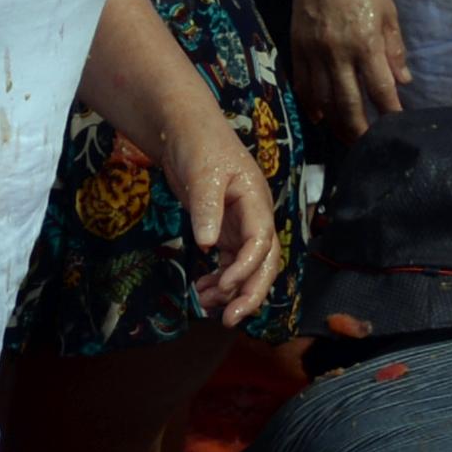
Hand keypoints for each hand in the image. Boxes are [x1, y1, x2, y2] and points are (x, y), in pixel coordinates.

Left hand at [162, 91, 284, 327]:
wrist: (186, 131)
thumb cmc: (199, 144)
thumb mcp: (202, 174)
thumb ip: (207, 208)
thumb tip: (207, 245)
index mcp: (256, 200)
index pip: (262, 240)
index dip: (247, 268)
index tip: (224, 285)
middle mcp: (254, 216)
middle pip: (265, 262)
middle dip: (251, 293)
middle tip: (230, 319)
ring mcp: (241, 225)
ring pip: (248, 268)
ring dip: (232, 290)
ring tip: (206, 304)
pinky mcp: (226, 231)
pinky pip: (230, 263)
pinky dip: (219, 280)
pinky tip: (202, 291)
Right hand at [283, 0, 409, 140]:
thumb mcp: (387, 11)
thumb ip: (394, 49)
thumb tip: (402, 82)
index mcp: (366, 41)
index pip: (380, 89)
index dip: (390, 112)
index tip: (398, 128)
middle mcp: (339, 52)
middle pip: (349, 104)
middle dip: (360, 130)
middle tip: (370, 146)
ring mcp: (315, 52)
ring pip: (324, 100)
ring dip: (336, 123)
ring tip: (347, 137)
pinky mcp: (297, 48)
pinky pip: (303, 85)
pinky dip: (312, 105)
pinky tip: (322, 116)